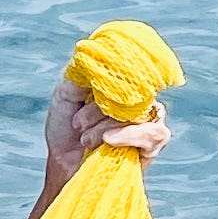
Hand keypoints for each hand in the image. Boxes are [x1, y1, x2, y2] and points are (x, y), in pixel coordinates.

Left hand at [44, 75, 171, 184]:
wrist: (64, 165)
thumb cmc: (65, 129)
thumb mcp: (66, 94)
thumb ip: (82, 74)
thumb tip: (98, 53)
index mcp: (122, 83)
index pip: (133, 68)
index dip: (113, 79)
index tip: (88, 95)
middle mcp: (140, 96)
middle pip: (133, 92)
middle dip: (97, 111)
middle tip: (78, 125)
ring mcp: (149, 118)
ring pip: (140, 112)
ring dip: (106, 126)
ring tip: (86, 139)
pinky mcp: (153, 143)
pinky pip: (153, 133)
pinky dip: (128, 136)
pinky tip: (108, 141)